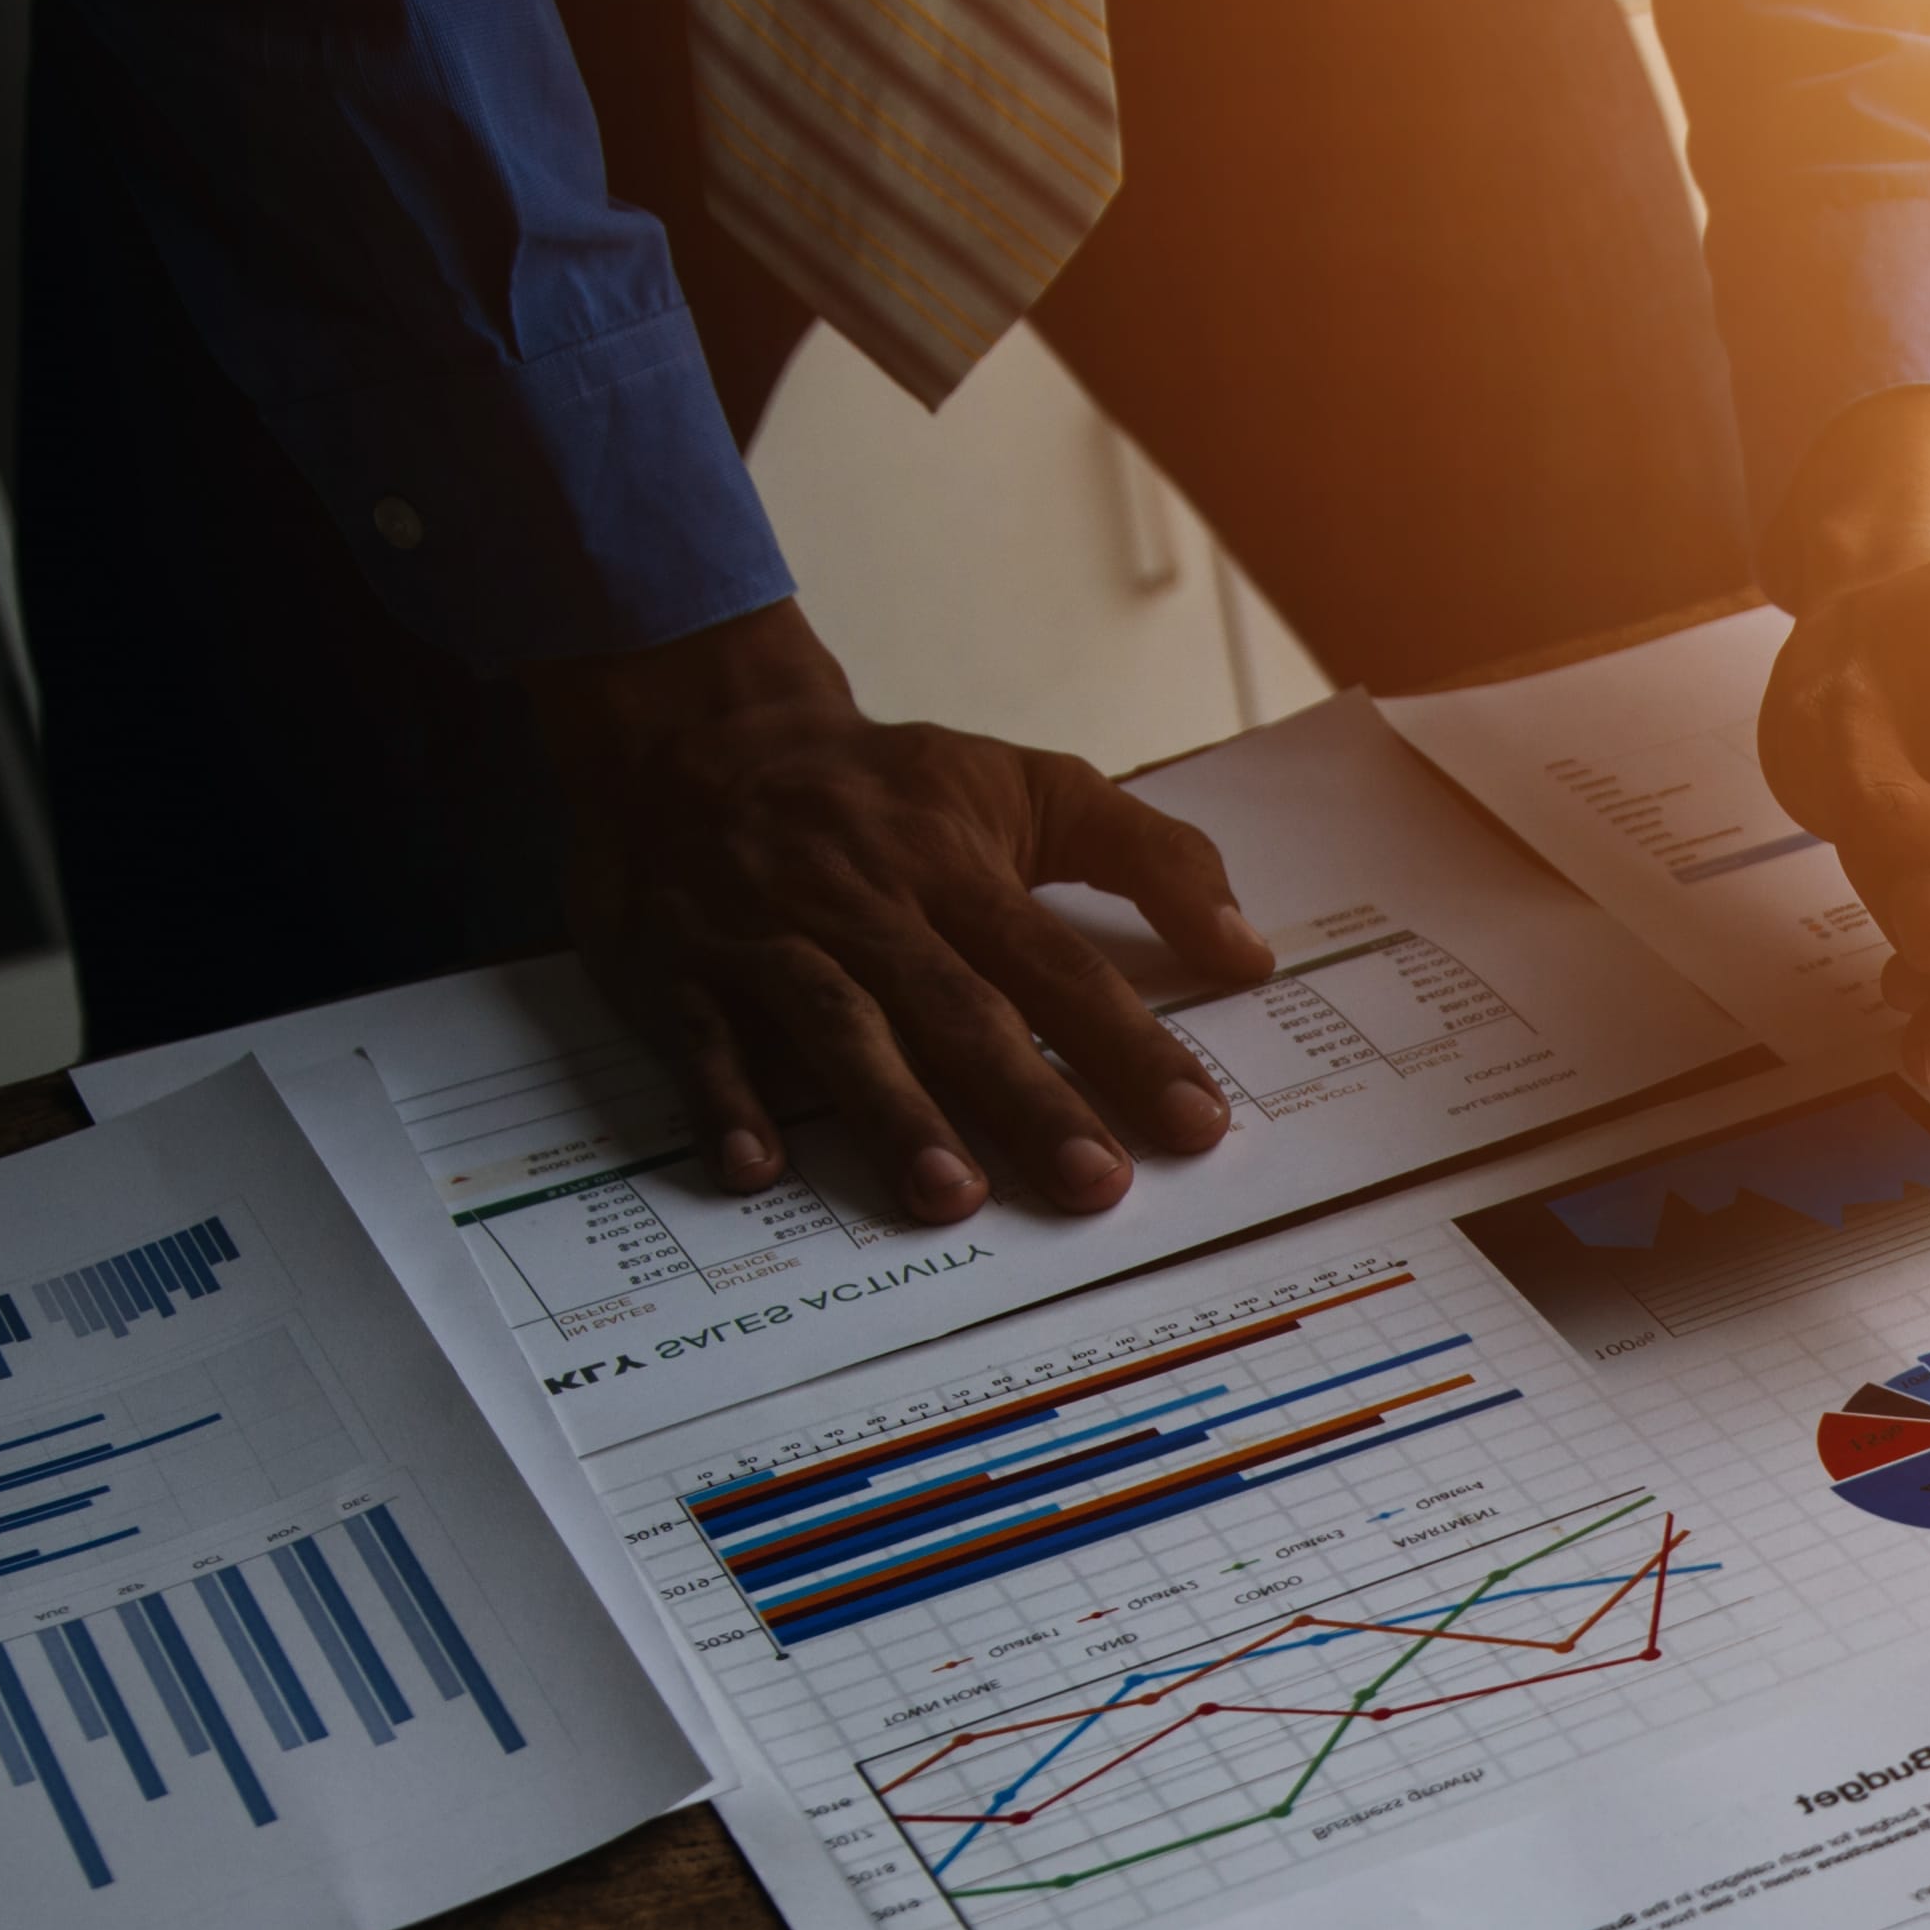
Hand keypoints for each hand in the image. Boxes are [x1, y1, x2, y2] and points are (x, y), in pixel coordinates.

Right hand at [529, 601, 1275, 1225]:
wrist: (696, 733)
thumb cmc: (886, 787)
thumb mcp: (1028, 786)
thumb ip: (1152, 858)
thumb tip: (1251, 953)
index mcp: (955, 865)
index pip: (1057, 966)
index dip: (1128, 1045)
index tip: (1195, 1123)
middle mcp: (866, 904)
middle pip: (957, 1009)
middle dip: (1028, 1099)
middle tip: (1092, 1186)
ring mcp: (767, 937)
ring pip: (837, 1027)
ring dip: (890, 1111)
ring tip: (950, 1196)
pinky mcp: (679, 969)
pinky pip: (700, 1040)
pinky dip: (725, 1103)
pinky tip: (756, 1171)